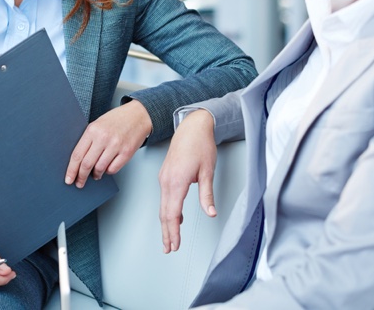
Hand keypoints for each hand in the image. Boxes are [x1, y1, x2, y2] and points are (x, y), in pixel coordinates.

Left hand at [65, 99, 151, 187]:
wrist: (138, 115)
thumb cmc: (117, 119)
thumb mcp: (98, 124)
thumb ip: (88, 140)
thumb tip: (78, 161)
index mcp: (93, 130)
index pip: (77, 155)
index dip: (71, 170)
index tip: (69, 179)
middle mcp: (103, 138)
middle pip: (87, 164)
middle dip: (81, 177)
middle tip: (79, 183)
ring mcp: (116, 145)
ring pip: (100, 169)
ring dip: (96, 175)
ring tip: (95, 175)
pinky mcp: (126, 152)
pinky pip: (113, 169)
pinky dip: (108, 171)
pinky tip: (107, 168)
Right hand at [158, 109, 216, 252]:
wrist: (192, 126)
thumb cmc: (200, 144)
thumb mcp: (207, 171)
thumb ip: (207, 194)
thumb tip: (210, 212)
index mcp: (176, 181)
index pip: (172, 213)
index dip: (173, 232)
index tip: (175, 245)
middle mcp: (166, 180)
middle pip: (164, 213)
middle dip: (166, 232)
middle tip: (169, 248)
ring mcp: (164, 178)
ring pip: (163, 206)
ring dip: (166, 223)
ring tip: (169, 238)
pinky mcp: (166, 175)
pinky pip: (164, 197)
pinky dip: (167, 210)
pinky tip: (175, 217)